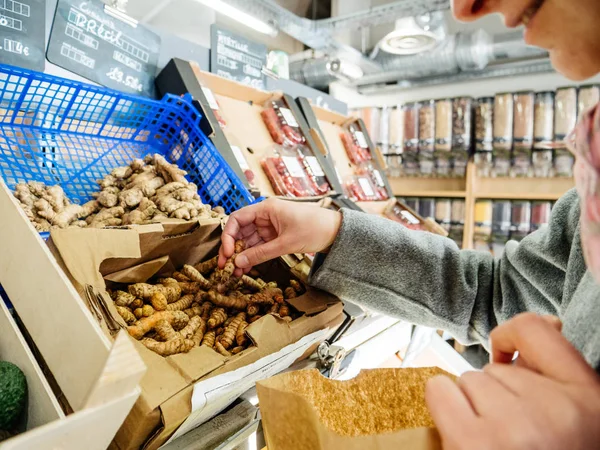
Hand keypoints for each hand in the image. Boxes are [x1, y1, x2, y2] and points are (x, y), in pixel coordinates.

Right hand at [219, 198, 341, 275]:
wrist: (336, 231)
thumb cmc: (314, 229)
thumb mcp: (286, 243)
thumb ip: (261, 254)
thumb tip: (238, 262)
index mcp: (266, 208)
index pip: (237, 218)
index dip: (229, 236)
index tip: (228, 253)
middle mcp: (265, 215)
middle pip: (241, 231)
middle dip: (232, 249)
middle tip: (224, 267)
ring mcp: (270, 226)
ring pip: (249, 241)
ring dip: (242, 256)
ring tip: (235, 273)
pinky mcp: (276, 235)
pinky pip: (259, 246)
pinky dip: (253, 256)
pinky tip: (246, 268)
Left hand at [425, 313, 599, 449]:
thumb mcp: (576, 425)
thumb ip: (551, 384)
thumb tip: (512, 350)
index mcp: (590, 404)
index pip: (539, 332)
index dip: (513, 335)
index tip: (504, 349)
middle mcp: (555, 410)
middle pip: (495, 368)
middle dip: (496, 396)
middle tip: (510, 436)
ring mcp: (514, 427)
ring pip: (468, 381)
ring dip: (471, 409)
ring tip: (494, 446)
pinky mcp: (474, 443)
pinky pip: (441, 390)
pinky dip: (444, 407)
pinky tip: (464, 436)